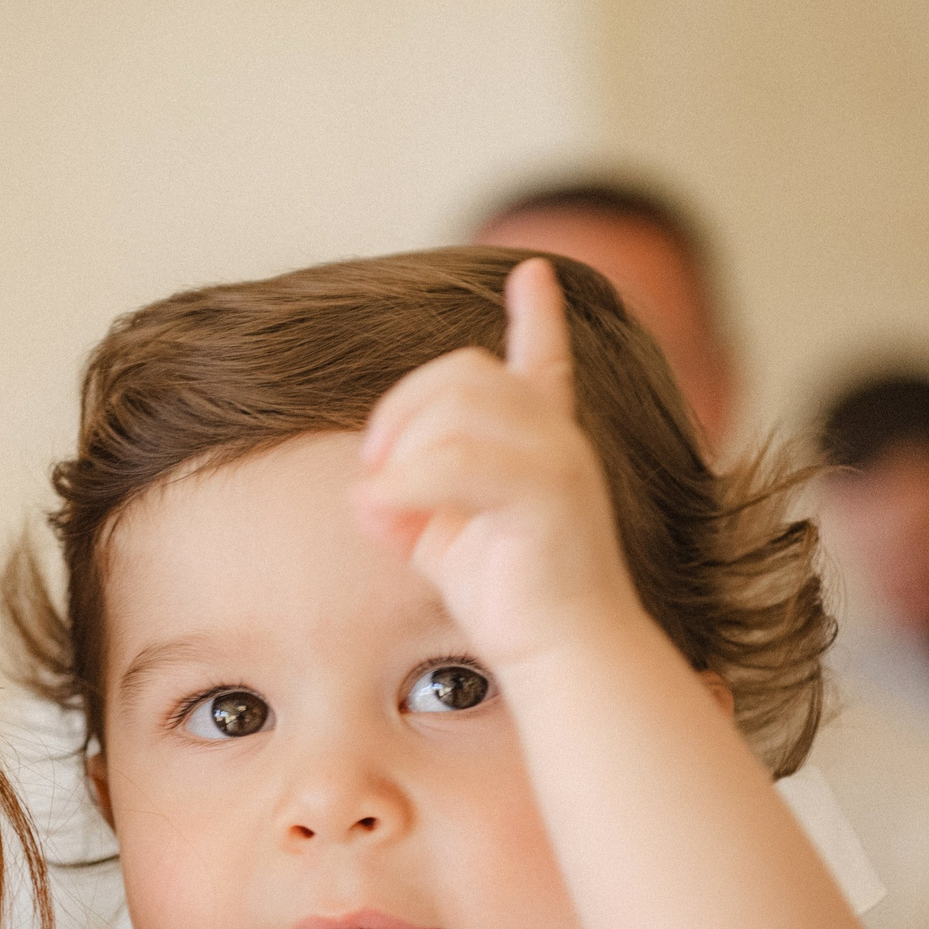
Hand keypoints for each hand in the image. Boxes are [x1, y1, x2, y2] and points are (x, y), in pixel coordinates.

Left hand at [351, 259, 648, 673]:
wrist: (566, 655)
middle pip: (461, 371)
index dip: (539, 316)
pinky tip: (389, 521)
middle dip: (399, 414)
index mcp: (540, 438)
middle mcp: (557, 436)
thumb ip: (407, 497)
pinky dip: (408, 486)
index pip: (543, 360)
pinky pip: (459, 461)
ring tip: (385, 510)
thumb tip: (362, 493)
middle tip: (375, 476)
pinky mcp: (549, 492)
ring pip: (456, 407)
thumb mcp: (445, 536)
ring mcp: (559, 458)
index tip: (533, 273)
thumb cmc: (510, 598)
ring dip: (401, 454)